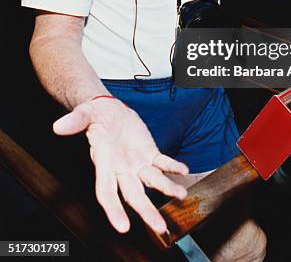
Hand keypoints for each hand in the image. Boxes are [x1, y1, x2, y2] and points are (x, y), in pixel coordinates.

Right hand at [53, 97, 187, 233]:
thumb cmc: (94, 115)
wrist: (107, 109)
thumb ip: (75, 121)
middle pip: (134, 195)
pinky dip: (173, 167)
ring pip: (152, 182)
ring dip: (167, 189)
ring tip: (181, 195)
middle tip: (159, 227)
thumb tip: (59, 126)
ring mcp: (136, 163)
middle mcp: (121, 168)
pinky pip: (163, 163)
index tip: (122, 227)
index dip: (113, 210)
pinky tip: (183, 171)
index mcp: (104, 162)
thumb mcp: (84, 114)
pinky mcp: (149, 153)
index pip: (106, 191)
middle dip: (146, 212)